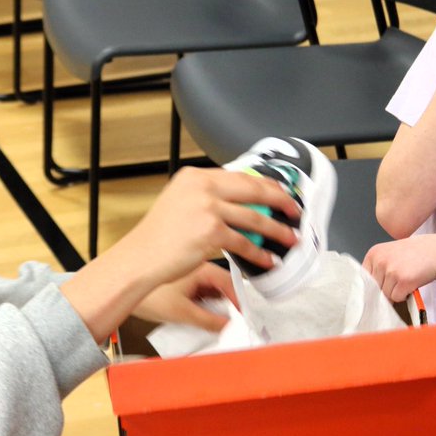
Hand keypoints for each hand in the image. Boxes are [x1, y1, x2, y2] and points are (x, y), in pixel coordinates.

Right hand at [60, 167, 297, 342]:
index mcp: (194, 176)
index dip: (265, 184)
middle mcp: (201, 187)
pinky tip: (266, 259)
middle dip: (280, 201)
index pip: (240, 176)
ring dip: (276, 231)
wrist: (141, 257)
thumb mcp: (180, 202)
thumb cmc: (158, 237)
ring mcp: (207, 209)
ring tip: (289, 238)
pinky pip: (244, 243)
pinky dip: (258, 253)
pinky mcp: (211, 233)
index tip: (279, 192)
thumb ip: (207, 196)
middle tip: (294, 210)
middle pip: (253, 190)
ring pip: (254, 218)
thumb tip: (241, 202)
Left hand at [133, 262, 236, 331]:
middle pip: (221, 283)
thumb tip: (229, 327)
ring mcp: (186, 270)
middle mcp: (195, 263)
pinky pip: (199, 288)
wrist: (120, 289)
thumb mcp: (182, 312)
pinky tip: (201, 312)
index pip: (229, 281)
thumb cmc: (146, 295)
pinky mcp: (178, 276)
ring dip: (215, 302)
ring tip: (216, 319)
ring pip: (210, 286)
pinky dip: (203, 299)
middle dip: (228, 302)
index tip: (244, 315)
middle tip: (233, 319)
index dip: (239, 301)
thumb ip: (209, 321)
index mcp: (200, 266)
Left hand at [363, 235, 435, 301]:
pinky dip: (404, 295)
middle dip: (386, 288)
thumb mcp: (390, 253)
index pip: (364, 278)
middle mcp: (380, 261)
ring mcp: (391, 271)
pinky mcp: (403, 281)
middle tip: (399, 280)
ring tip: (406, 279)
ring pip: (385, 294)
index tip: (380, 286)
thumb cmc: (415, 253)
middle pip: (374, 288)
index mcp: (374, 253)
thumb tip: (368, 290)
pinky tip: (411, 284)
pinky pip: (397, 298)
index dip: (373, 284)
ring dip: (396, 292)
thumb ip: (378, 266)